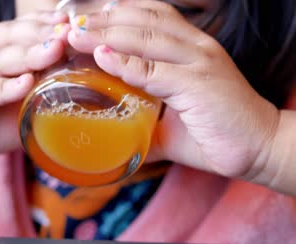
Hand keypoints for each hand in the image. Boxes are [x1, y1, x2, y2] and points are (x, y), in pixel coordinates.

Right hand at [0, 11, 70, 174]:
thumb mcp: (19, 108)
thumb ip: (43, 97)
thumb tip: (85, 97)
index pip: (22, 28)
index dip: (47, 24)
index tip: (74, 24)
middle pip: (13, 37)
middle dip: (44, 34)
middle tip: (72, 34)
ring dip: (28, 54)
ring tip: (55, 51)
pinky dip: (3, 88)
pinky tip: (25, 85)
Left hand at [67, 0, 278, 181]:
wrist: (257, 148)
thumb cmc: (211, 131)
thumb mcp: (169, 118)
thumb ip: (141, 116)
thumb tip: (110, 130)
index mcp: (188, 46)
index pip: (148, 14)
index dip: (112, 13)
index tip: (80, 20)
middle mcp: (194, 46)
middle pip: (141, 19)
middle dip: (101, 19)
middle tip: (69, 24)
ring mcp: (198, 62)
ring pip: (146, 36)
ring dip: (106, 34)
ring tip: (75, 35)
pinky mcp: (199, 84)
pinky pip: (155, 69)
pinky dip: (126, 63)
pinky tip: (102, 57)